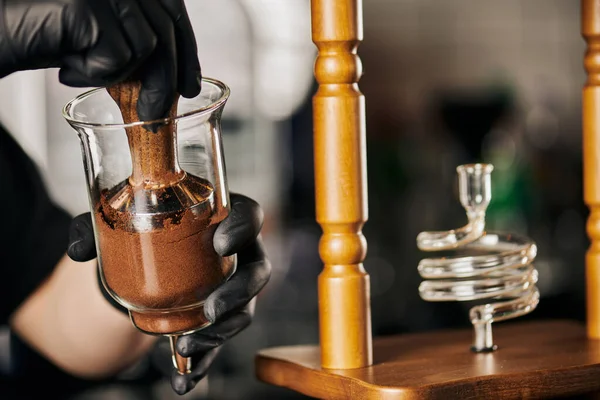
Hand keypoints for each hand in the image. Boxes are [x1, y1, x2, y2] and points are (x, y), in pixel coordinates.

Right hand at [0, 0, 200, 120]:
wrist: (3, 35)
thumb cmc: (53, 38)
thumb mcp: (107, 40)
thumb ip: (140, 42)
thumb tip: (181, 76)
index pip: (174, 13)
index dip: (188, 53)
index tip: (190, 88)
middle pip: (165, 33)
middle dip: (166, 82)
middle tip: (153, 115)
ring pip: (147, 47)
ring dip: (118, 75)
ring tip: (83, 71)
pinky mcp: (88, 5)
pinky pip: (118, 56)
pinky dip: (95, 74)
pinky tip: (68, 68)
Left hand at [67, 193, 270, 394]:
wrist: (150, 259)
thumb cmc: (148, 230)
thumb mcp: (122, 223)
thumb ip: (97, 228)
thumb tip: (80, 249)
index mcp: (223, 218)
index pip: (250, 215)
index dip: (244, 228)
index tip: (220, 244)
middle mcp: (239, 253)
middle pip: (257, 271)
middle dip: (239, 293)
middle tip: (210, 309)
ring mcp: (234, 287)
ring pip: (245, 310)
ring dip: (221, 333)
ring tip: (186, 347)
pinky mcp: (222, 316)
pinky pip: (221, 340)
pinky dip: (203, 363)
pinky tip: (183, 381)